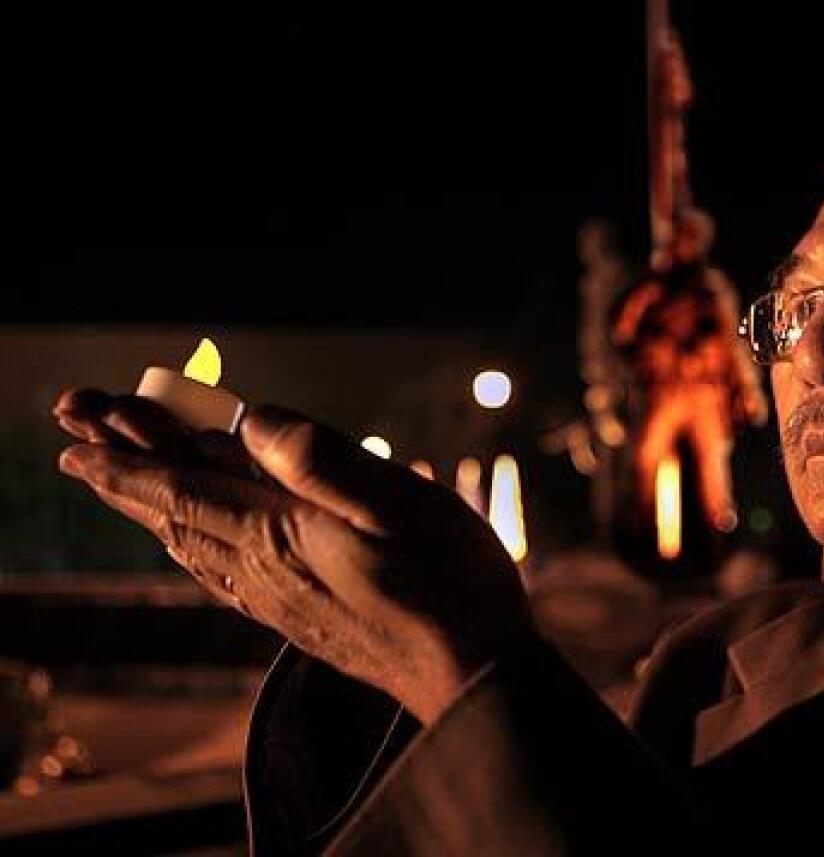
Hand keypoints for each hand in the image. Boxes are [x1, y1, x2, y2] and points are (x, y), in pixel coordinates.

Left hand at [54, 390, 535, 725]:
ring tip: (126, 489)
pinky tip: (199, 548)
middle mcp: (263, 572)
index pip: (181, 488)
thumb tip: (251, 421)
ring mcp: (279, 601)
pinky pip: (222, 577)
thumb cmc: (448, 583)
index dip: (127, 459)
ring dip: (153, 511)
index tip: (77, 436)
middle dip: (125, 478)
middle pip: (176, 515)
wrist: (469, 678)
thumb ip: (320, 458)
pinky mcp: (300, 620)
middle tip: (79, 447)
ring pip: (195, 548)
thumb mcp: (397, 501)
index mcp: (279, 535)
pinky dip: (192, 547)